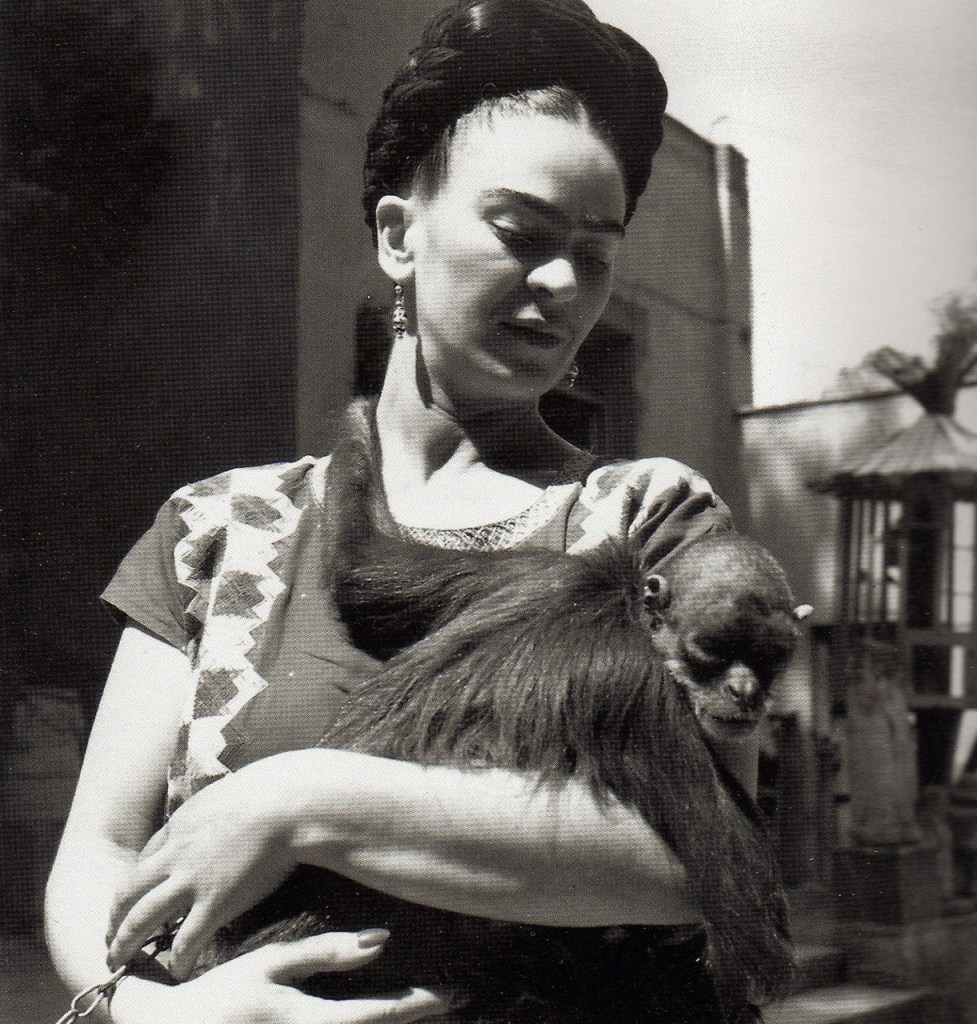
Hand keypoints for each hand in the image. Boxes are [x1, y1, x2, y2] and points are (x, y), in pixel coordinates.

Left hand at [107, 758, 301, 977]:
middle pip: (130, 891)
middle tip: (110, 935)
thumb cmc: (273, 789)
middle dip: (115, 917)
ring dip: (125, 943)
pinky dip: (178, 960)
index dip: (138, 880)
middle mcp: (177, 854)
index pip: (148, 856)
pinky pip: (186, 940)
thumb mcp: (232, 788)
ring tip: (118, 960)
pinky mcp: (215, 902)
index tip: (136, 894)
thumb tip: (236, 800)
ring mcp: (192, 879)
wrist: (289, 804)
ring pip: (141, 919)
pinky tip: (178, 971)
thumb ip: (222, 804)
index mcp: (182, 823)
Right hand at [113, 931, 453, 1023]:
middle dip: (413, 1019)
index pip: (371, 1016)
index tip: (449, 993)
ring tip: (430, 1008)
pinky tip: (385, 1022)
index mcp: (299, 1021)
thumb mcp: (266, 966)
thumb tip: (378, 941)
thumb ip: (319, 955)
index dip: (413, 1004)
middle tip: (454, 999)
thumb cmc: (218, 995)